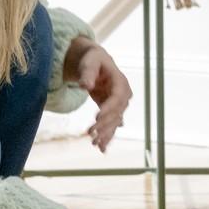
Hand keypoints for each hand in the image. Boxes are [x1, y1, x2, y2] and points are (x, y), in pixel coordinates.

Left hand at [65, 37, 130, 151]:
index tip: (97, 117)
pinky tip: (102, 149)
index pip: (117, 97)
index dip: (109, 108)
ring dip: (106, 134)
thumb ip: (87, 72)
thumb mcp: (89, 61)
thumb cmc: (92, 59)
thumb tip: (85, 85)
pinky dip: (107, 137)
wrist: (95, 62)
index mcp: (121, 82)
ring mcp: (119, 105)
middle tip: (90, 133)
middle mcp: (123, 95)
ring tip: (95, 144)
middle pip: (116, 113)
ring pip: (115, 122)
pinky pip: (112, 126)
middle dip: (104, 124)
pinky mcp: (112, 111)